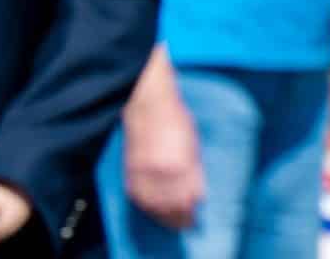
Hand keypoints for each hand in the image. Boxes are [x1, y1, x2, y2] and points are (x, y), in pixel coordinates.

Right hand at [122, 88, 206, 229]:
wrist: (148, 106)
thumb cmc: (176, 121)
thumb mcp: (193, 145)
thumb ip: (195, 172)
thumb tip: (198, 195)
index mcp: (181, 165)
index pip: (188, 198)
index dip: (192, 210)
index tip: (196, 216)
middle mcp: (161, 173)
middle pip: (171, 206)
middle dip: (180, 218)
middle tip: (187, 223)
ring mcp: (144, 174)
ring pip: (154, 206)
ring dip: (164, 217)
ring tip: (172, 221)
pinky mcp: (131, 172)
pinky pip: (139, 198)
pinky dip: (148, 208)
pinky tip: (155, 210)